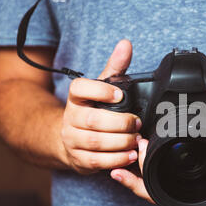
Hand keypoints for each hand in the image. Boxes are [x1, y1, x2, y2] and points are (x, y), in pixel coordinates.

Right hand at [59, 39, 141, 173]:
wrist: (68, 138)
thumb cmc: (92, 109)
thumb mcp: (101, 87)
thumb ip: (115, 68)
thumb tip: (126, 44)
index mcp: (76, 97)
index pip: (80, 88)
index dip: (100, 90)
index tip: (120, 95)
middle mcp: (71, 118)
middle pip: (93, 120)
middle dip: (120, 123)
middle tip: (137, 123)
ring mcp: (72, 140)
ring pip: (96, 142)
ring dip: (121, 142)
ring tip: (137, 140)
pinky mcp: (79, 159)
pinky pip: (97, 161)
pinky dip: (117, 159)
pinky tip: (131, 155)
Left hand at [110, 109, 205, 203]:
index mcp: (201, 193)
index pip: (161, 195)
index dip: (139, 184)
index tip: (126, 166)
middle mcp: (193, 193)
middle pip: (152, 189)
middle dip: (137, 170)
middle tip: (135, 142)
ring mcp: (191, 186)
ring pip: (158, 183)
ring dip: (144, 167)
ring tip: (136, 145)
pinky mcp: (193, 178)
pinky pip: (168, 176)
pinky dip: (155, 166)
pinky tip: (148, 152)